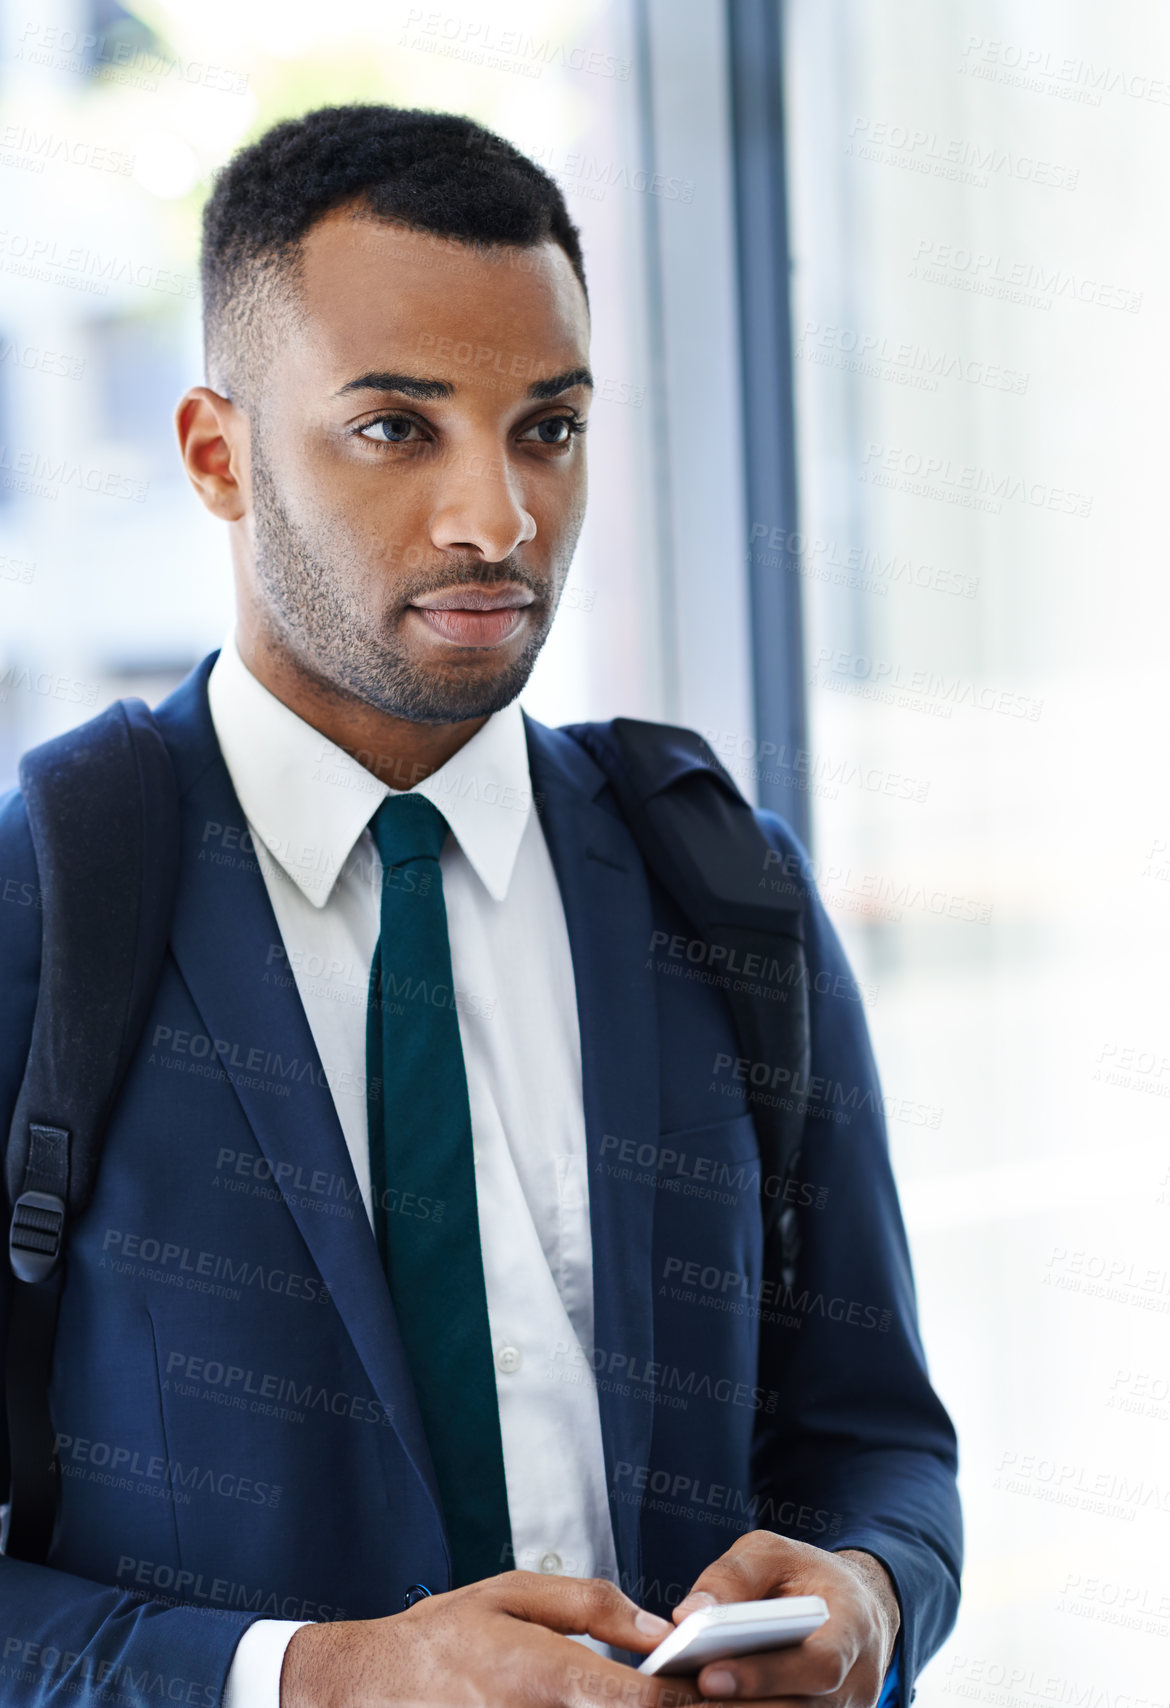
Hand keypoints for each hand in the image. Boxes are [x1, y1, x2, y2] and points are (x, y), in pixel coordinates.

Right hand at [280, 1569, 704, 1707]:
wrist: (367, 1691)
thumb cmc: (438, 1640)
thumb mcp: (511, 1594)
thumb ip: (590, 1606)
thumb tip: (658, 1627)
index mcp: (549, 1680)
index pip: (648, 1702)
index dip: (699, 1699)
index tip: (732, 1685)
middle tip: (738, 1701)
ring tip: (692, 1703)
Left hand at [671, 1533, 899, 1706]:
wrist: (853, 1607)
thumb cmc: (806, 1575)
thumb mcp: (774, 1553)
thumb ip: (734, 1575)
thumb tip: (687, 1615)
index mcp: (854, 1630)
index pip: (818, 1665)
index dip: (765, 1676)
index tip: (708, 1677)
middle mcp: (855, 1685)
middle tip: (676, 1703)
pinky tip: (696, 1707)